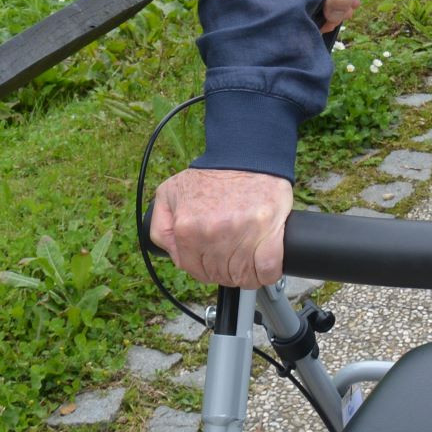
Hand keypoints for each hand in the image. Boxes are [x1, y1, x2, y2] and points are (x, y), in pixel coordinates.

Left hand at [150, 168, 292, 288]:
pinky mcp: (270, 235)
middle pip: (219, 275)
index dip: (206, 268)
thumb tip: (172, 253)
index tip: (216, 260)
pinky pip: (268, 271)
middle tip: (234, 255)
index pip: (194, 270)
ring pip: (243, 277)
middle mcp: (211, 236)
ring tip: (251, 259)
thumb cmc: (214, 174)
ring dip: (247, 274)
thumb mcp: (171, 192)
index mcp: (186, 230)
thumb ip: (161, 225)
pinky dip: (267, 273)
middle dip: (226, 270)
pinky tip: (265, 266)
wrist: (246, 154)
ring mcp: (242, 238)